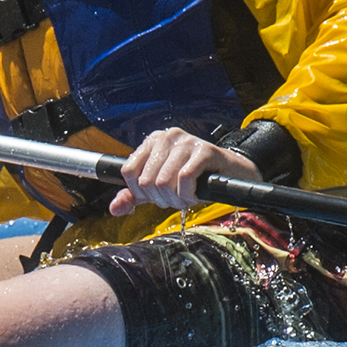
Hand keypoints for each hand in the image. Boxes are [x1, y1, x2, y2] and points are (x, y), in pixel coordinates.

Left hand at [109, 126, 258, 215]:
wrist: (231, 175)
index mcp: (153, 141)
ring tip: (187, 197)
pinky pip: (184, 179)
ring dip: (176, 199)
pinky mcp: (205, 150)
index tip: (157, 196)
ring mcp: (187, 142)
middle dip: (161, 199)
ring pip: (164, 182)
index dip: (140, 192)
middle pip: (147, 181)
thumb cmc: (194, 180)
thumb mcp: (159, 188)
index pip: (129, 172)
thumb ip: (135, 196)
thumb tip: (114, 209)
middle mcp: (168, 137)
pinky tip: (195, 194)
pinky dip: (188, 195)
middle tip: (176, 199)